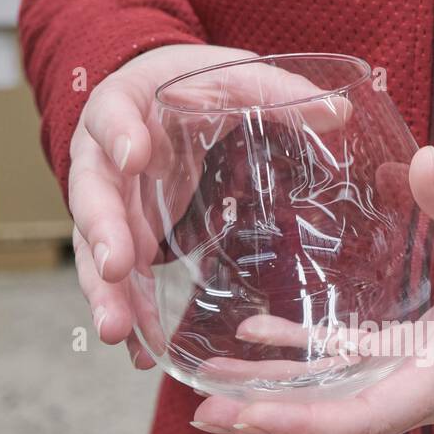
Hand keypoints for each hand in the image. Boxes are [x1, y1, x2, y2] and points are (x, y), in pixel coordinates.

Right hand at [70, 44, 338, 365]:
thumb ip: (277, 94)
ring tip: (116, 331)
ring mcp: (110, 205)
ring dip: (106, 291)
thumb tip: (341, 111)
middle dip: (101, 234)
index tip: (136, 155)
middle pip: (93, 196)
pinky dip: (128, 315)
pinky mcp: (123, 240)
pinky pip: (119, 282)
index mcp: (125, 106)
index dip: (120, 134)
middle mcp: (103, 159)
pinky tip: (137, 355)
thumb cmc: (194, 86)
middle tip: (116, 267)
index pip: (113, 114)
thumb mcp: (233, 78)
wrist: (157, 100)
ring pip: (95, 250)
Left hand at [191, 147, 433, 433]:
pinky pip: (340, 368)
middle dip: (271, 419)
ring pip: (331, 398)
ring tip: (207, 388)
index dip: (305, 421)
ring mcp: (407, 377)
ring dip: (272, 395)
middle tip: (204, 412)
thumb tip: (421, 163)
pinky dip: (296, 359)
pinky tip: (252, 337)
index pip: (366, 415)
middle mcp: (420, 390)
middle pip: (337, 420)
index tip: (248, 416)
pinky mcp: (399, 357)